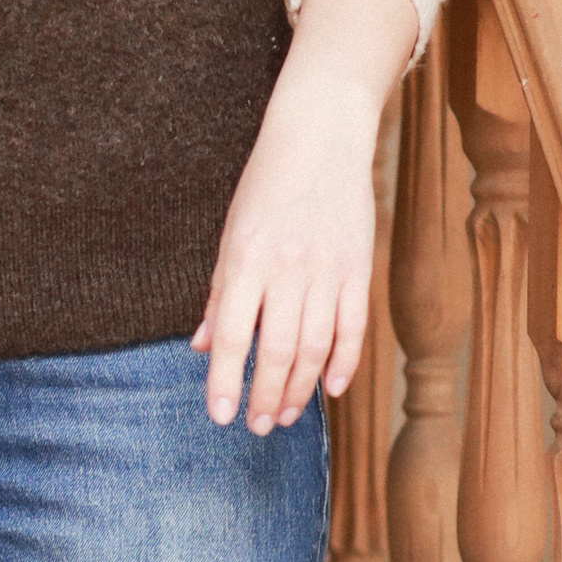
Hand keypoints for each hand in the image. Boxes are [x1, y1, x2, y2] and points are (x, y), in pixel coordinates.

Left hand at [194, 0, 416, 433]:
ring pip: (316, 347)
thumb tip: (204, 347)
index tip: (220, 415)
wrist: (321, 135)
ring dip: (299, 389)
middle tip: (257, 426)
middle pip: (278, 350)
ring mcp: (327, 270)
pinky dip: (344, 362)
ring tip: (285, 415)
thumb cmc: (266, 185)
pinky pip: (353, 326)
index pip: (234, 336)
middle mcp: (287, 270)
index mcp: (246, 260)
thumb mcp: (230, 234)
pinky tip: (331, 389)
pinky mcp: (358, 267)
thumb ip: (219, 294)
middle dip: (265, 396)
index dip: (226, 380)